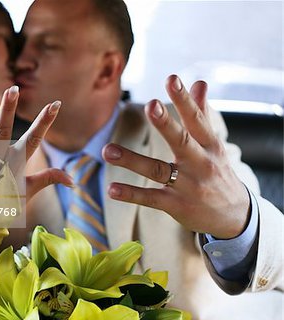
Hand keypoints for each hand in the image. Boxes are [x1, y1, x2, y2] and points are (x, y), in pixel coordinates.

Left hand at [103, 75, 249, 238]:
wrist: (235, 217)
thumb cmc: (218, 173)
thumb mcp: (214, 145)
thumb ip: (202, 113)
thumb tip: (199, 82)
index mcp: (210, 145)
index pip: (196, 120)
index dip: (184, 100)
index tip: (172, 79)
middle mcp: (200, 164)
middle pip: (182, 142)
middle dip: (166, 124)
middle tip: (150, 106)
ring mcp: (188, 186)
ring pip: (158, 170)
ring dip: (131, 160)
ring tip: (107, 150)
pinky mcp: (176, 206)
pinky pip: (151, 199)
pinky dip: (131, 194)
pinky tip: (111, 189)